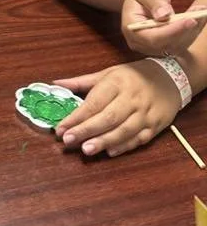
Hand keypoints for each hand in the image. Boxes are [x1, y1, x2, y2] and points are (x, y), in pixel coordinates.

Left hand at [52, 59, 181, 157]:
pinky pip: (140, 138)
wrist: (171, 78)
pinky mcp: (156, 125)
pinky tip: (110, 152)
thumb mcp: (108, 73)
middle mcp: (131, 98)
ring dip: (104, 141)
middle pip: (108, 118)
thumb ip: (81, 82)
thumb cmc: (133, 76)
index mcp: (117, 83)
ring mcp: (145, 113)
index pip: (94, 102)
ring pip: (124, 130)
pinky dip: (125, 146)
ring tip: (86, 150)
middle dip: (86, 131)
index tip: (60, 128)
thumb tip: (55, 84)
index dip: (76, 117)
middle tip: (68, 141)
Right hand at [122, 0, 206, 55]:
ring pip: (177, 46)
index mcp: (131, 29)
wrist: (142, 2)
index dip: (172, 32)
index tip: (190, 20)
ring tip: (202, 12)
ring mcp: (152, 48)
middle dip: (186, 30)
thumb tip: (164, 15)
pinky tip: (200, 18)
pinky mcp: (164, 48)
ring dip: (193, 31)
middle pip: (166, 44)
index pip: (152, 37)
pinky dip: (193, 32)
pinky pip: (181, 44)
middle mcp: (140, 43)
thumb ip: (155, 2)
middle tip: (201, 13)